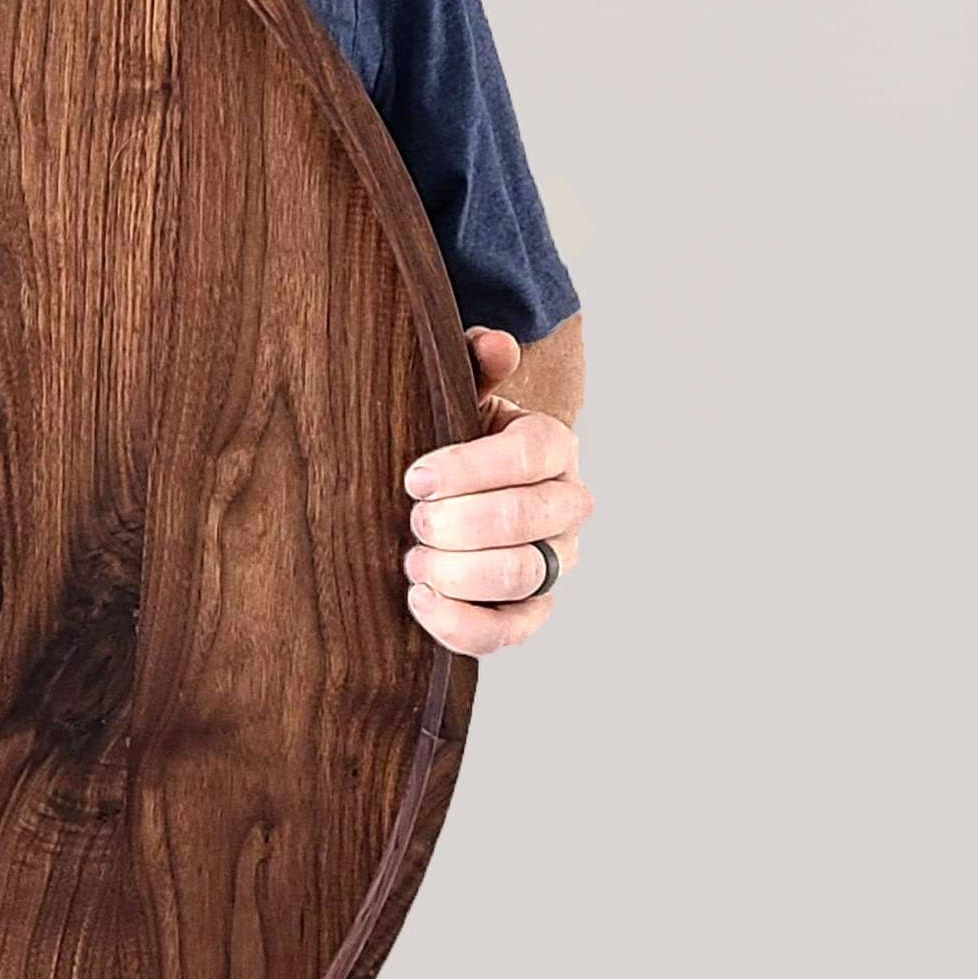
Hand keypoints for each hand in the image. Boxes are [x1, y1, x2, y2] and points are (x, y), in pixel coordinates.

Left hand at [401, 326, 591, 656]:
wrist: (446, 495)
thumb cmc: (448, 440)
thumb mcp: (455, 398)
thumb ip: (472, 366)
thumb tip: (493, 344)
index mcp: (552, 446)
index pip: (532, 454)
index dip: (471, 468)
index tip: (415, 478)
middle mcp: (565, 506)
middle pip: (527, 519)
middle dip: (459, 523)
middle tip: (413, 519)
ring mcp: (553, 563)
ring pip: (520, 577)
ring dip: (458, 571)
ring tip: (413, 560)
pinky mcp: (528, 613)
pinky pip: (508, 634)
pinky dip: (459, 624)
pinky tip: (418, 599)